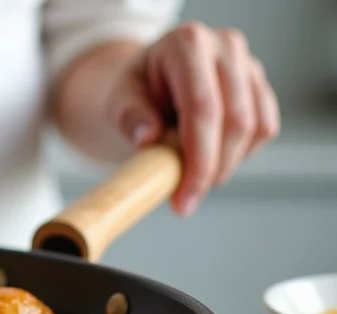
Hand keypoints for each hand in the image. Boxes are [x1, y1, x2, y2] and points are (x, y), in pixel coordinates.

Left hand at [105, 22, 280, 215]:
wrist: (148, 81)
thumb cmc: (133, 90)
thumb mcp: (118, 100)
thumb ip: (131, 117)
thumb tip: (149, 139)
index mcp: (187, 44)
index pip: (202, 108)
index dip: (198, 160)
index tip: (185, 199)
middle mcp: (225, 47)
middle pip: (235, 121)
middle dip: (213, 170)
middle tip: (186, 200)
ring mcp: (248, 65)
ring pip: (256, 128)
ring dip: (227, 165)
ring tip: (193, 177)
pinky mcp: (260, 85)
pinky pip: (265, 129)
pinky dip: (241, 154)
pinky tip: (212, 159)